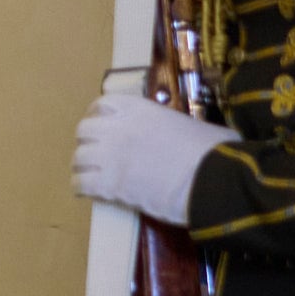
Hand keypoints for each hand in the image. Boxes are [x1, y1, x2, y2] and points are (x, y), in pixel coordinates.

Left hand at [72, 94, 239, 225]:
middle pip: (84, 130)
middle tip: (97, 152)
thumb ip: (177, 125)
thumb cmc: (216, 152)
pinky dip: (81, 187)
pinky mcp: (109, 184)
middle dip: (88, 140)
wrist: (215, 182)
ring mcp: (110, 156)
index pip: (104, 104)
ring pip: (78, 157)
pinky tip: (87, 191)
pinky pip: (80, 183)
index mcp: (140, 110)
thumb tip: (186, 134)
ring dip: (83, 165)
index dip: (99, 114)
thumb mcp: (196, 126)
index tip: (102, 123)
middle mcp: (118, 128)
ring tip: (90, 173)